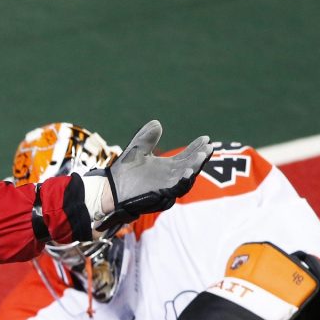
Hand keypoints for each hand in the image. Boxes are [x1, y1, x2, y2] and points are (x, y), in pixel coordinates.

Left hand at [89, 120, 211, 230]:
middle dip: (200, 157)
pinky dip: (182, 182)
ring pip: (186, 179)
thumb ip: (146, 138)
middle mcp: (170, 178)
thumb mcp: (137, 151)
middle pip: (190, 166)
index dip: (197, 148)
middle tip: (209, 146)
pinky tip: (188, 172)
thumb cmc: (124, 173)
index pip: (187, 156)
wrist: (110, 190)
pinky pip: (175, 190)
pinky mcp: (160, 197)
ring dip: (194, 167)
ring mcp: (166, 188)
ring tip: (201, 156)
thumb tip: (157, 123)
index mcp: (168, 167)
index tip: (206, 138)